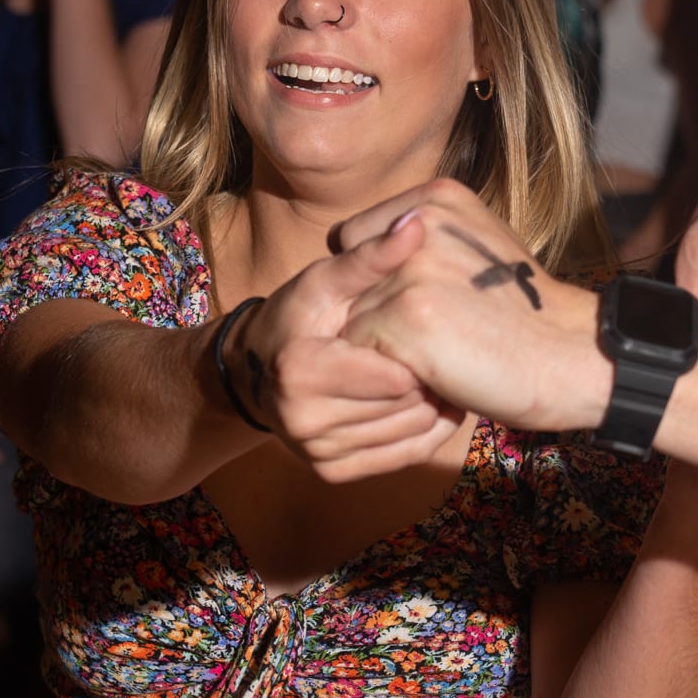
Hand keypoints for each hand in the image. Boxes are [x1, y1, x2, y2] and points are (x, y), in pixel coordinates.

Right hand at [230, 211, 461, 478]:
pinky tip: (430, 401)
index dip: (419, 347)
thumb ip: (371, 257)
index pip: (395, 373)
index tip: (430, 325)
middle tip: (444, 350)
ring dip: (433, 404)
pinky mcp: (332, 472)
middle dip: (429, 377)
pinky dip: (427, 430)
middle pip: (407, 405)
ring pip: (412, 432)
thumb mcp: (325, 280)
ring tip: (438, 372)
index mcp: (301, 369)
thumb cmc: (297, 317)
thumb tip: (417, 225)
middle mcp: (304, 420)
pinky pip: (404, 456)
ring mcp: (318, 452)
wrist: (254, 371)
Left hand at [329, 182, 613, 443]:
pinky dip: (383, 370)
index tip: (419, 302)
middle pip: (344, 275)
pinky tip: (427, 373)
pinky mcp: (404, 316)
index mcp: (438, 197)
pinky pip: (357, 350)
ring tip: (431, 353)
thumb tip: (355, 258)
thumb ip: (420, 241)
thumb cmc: (523, 314)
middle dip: (370, 309)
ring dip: (377, 345)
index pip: (357, 236)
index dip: (375, 278)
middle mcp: (420, 222)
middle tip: (425, 333)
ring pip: (347, 316)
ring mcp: (410, 268)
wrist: (568, 356)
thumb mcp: (476, 250)